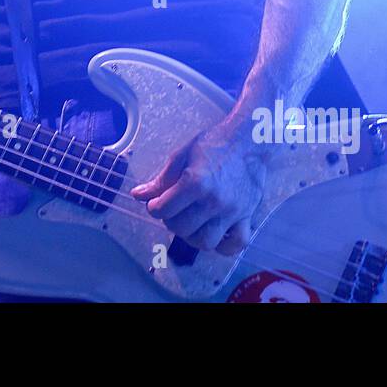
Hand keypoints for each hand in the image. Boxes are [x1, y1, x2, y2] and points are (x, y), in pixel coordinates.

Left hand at [130, 118, 267, 254]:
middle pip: (181, 228)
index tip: (156, 203)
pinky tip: (213, 233)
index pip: (163, 210)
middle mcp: (214, 201)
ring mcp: (232, 212)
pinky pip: (236, 244)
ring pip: (205, 242)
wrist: (249, 140)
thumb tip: (137, 195)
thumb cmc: (213, 144)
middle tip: (172, 209)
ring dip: (192, 236)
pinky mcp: (247, 216)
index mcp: (195, 183)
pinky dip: (223, 246)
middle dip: (170, 220)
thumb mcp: (182, 155)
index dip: (154, 208)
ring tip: (190, 222)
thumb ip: (160, 179)